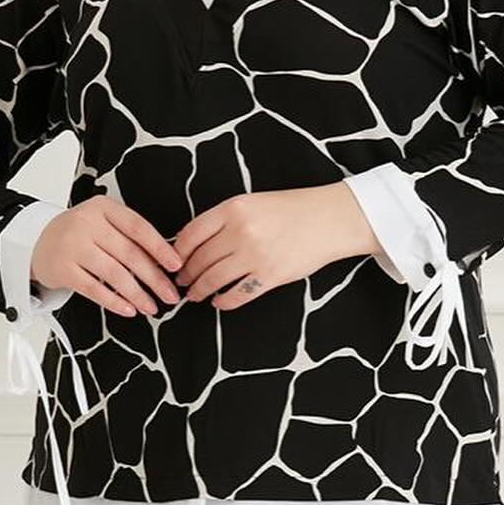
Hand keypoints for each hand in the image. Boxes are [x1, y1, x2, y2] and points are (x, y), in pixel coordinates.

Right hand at [30, 195, 184, 317]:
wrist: (37, 241)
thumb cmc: (78, 233)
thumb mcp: (102, 222)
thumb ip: (129, 235)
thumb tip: (164, 261)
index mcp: (103, 208)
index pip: (138, 227)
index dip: (160, 248)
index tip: (175, 265)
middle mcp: (87, 224)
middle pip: (129, 254)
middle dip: (154, 278)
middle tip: (169, 294)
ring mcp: (73, 246)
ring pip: (114, 274)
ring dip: (137, 294)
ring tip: (151, 306)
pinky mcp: (63, 269)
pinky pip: (94, 289)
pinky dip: (114, 302)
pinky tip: (128, 309)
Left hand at [172, 185, 380, 311]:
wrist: (330, 219)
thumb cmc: (293, 209)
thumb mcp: (253, 203)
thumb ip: (224, 220)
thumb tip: (193, 243)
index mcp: (233, 208)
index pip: (190, 234)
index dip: (177, 252)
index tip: (173, 261)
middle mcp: (240, 231)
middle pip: (200, 260)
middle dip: (186, 274)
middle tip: (181, 281)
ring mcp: (255, 255)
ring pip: (213, 279)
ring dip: (199, 290)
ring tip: (194, 294)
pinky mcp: (271, 276)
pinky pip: (237, 295)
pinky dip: (224, 302)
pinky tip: (219, 302)